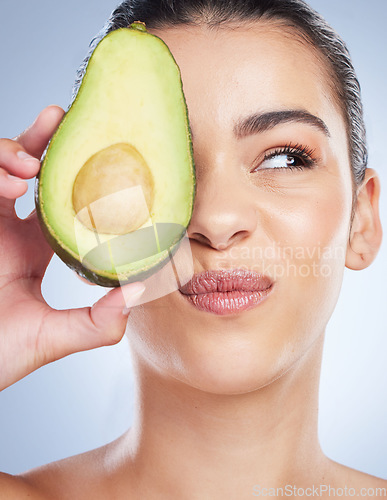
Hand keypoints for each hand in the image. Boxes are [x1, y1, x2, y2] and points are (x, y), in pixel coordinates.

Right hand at [0, 106, 144, 390]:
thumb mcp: (54, 337)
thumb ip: (99, 322)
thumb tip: (138, 291)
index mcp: (35, 247)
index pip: (56, 196)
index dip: (72, 171)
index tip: (94, 148)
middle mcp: (9, 229)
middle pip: (25, 168)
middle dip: (40, 138)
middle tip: (59, 117)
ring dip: (10, 152)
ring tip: (29, 167)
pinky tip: (12, 184)